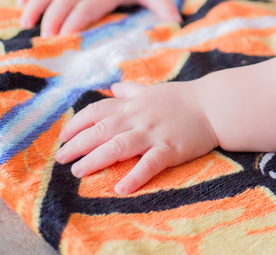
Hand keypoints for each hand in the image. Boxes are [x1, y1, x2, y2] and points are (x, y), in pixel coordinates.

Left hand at [56, 81, 219, 193]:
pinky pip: (149, 163)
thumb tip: (114, 86)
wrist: (214, 105)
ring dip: (95, 160)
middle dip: (77, 145)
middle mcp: (139, 117)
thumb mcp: (154, 90)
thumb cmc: (183, 99)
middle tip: (61, 159)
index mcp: (133, 104)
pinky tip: (121, 188)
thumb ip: (132, 90)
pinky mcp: (170, 148)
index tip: (63, 137)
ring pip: (117, 146)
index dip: (77, 124)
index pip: (97, 112)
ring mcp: (154, 133)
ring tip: (79, 172)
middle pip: (100, 130)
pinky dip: (134, 176)